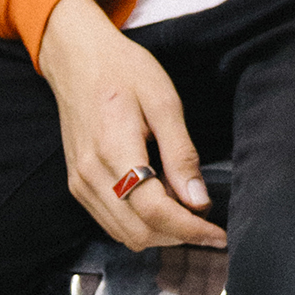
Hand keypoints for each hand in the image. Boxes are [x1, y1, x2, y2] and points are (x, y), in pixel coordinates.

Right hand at [36, 0, 225, 249]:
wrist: (78, 59)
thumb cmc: (122, 71)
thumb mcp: (164, 103)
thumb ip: (181, 154)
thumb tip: (198, 200)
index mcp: (113, 149)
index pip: (154, 210)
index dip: (190, 228)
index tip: (217, 233)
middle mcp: (90, 174)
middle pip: (140, 231)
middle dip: (179, 235)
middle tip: (207, 220)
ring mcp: (80, 183)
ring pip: (125, 234)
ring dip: (160, 233)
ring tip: (185, 210)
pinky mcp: (78, 185)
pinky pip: (111, 222)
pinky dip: (140, 223)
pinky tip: (160, 202)